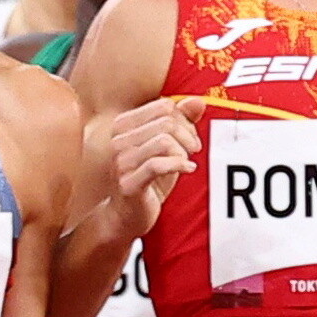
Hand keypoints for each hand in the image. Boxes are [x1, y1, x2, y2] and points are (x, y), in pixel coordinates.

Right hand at [106, 97, 206, 240]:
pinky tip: (187, 169)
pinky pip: (159, 165)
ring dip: (183, 152)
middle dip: (188, 136)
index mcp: (123, 125)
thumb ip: (180, 121)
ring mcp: (121, 161)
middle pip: (167, 122)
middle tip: (193, 151)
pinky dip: (180, 165)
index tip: (189, 137)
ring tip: (186, 161)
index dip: (184, 120)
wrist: (124, 215)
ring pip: (164, 141)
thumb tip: (199, 101)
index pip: (163, 106)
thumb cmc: (146, 179)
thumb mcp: (165, 147)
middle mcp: (118, 140)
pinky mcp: (128, 182)